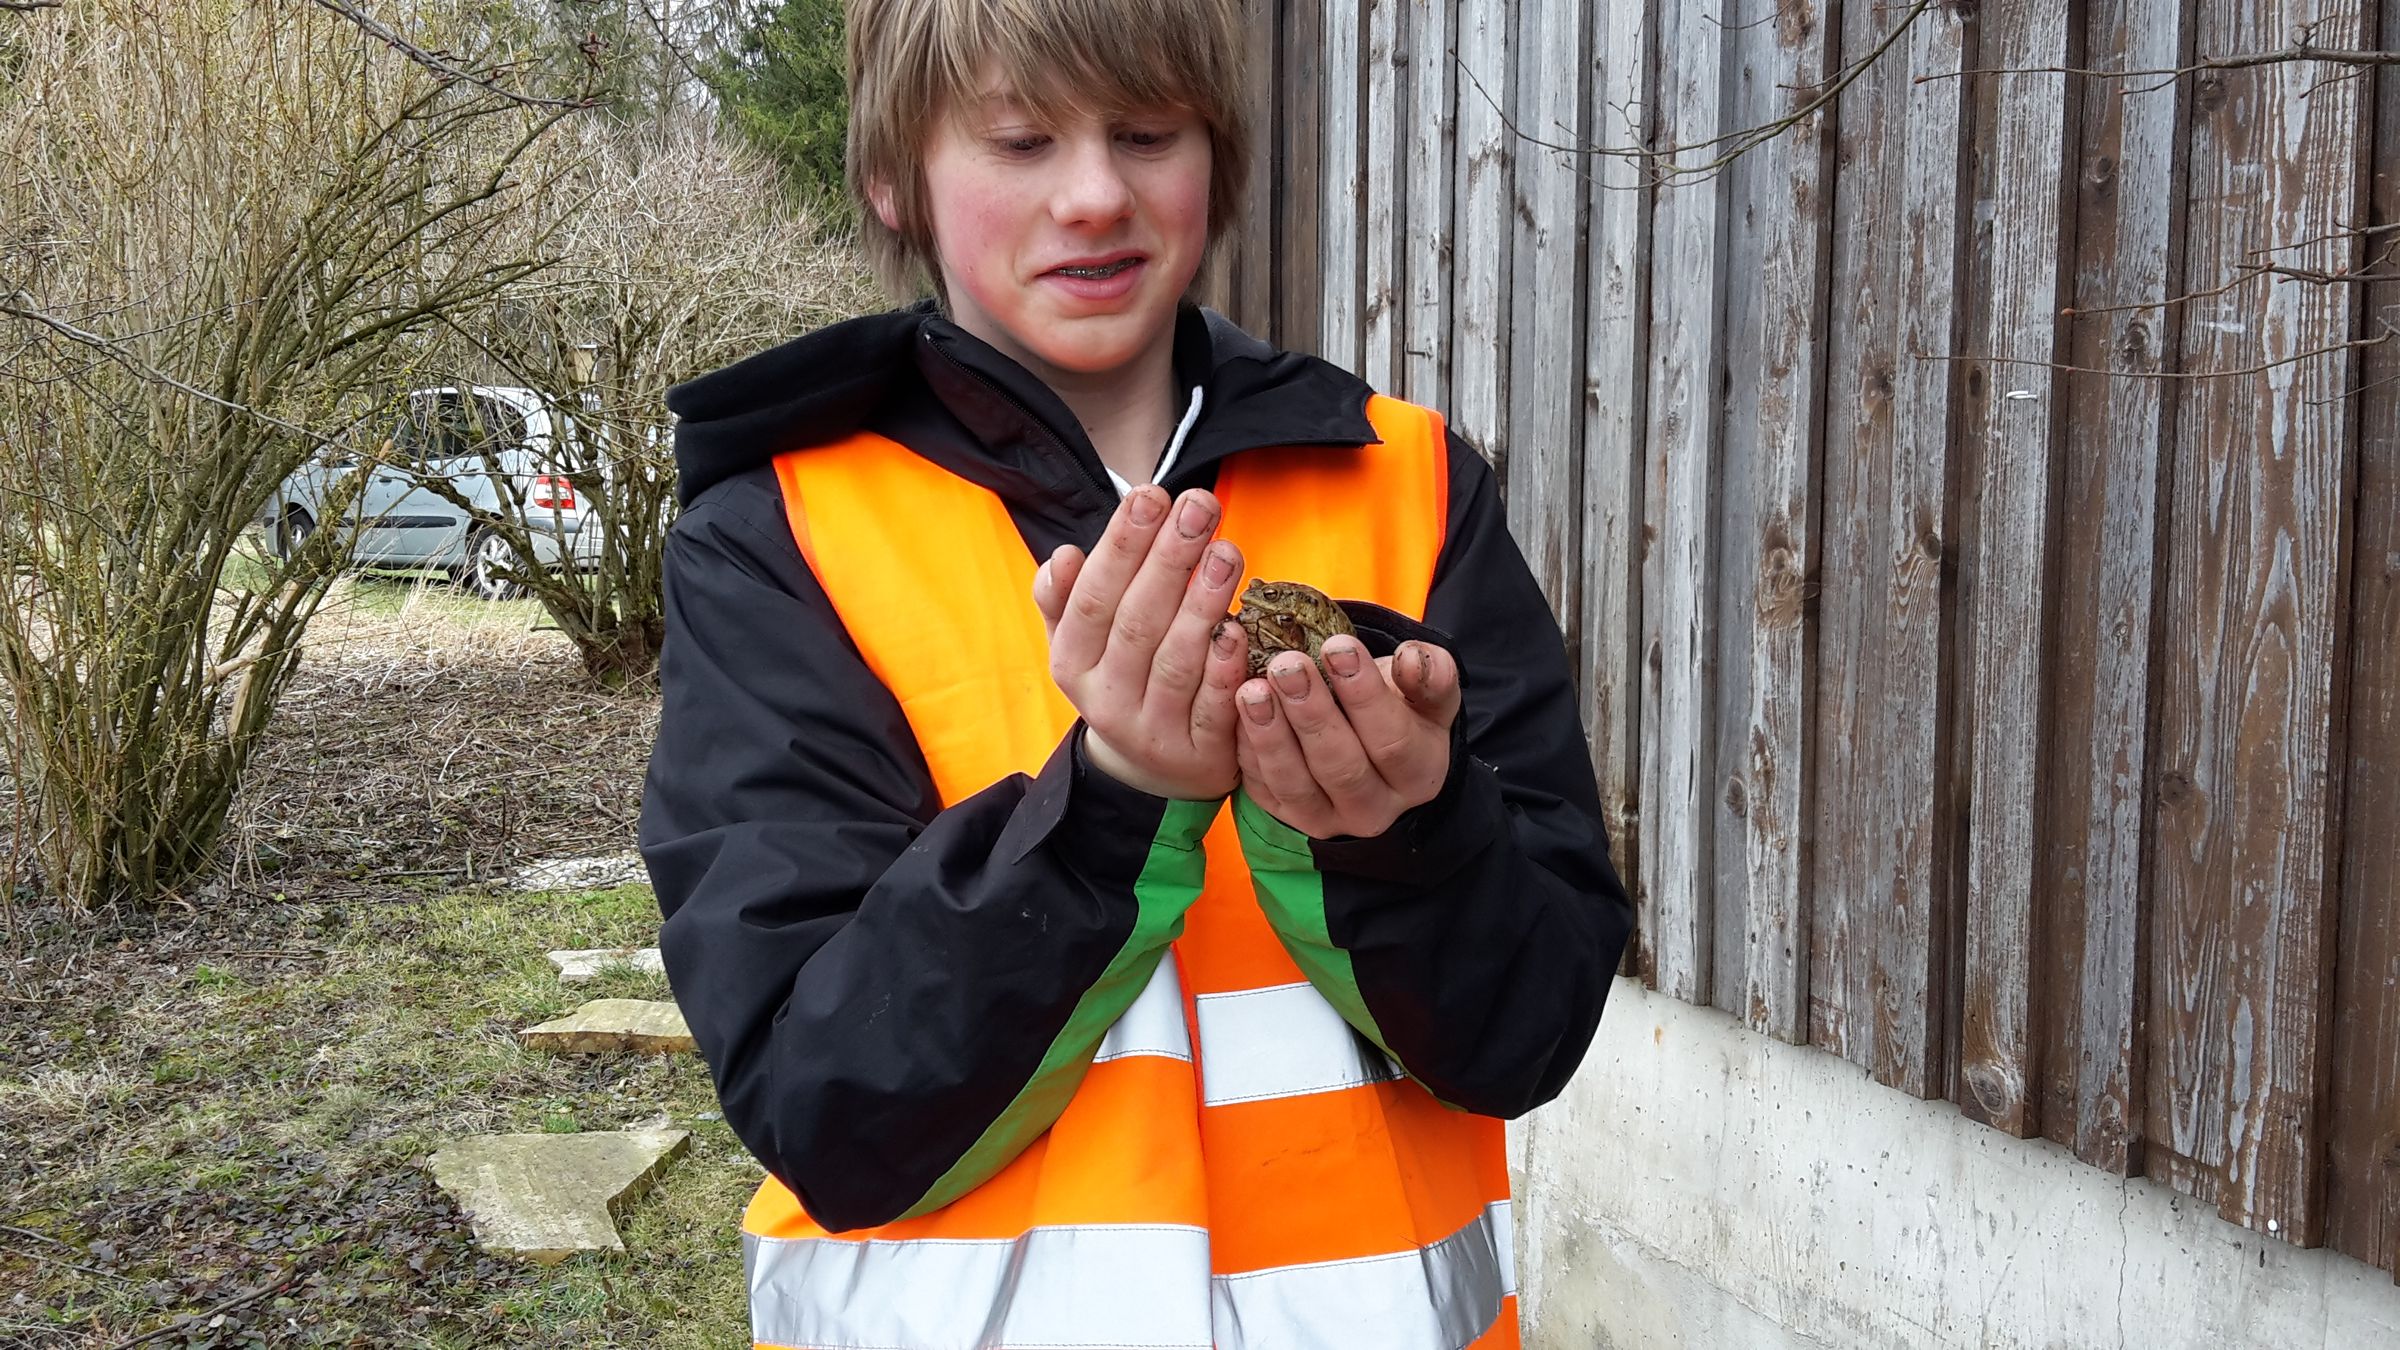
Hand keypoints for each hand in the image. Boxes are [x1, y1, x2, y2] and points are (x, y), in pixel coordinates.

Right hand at [1033, 485, 1251, 799]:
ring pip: (1176, 662)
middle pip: (1136, 622)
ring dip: (1202, 604)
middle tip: (1200, 506)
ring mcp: (1153, 731)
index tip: (1151, 495)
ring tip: (1227, 552)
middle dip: (1168, 559)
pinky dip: (1225, 669)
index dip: (1122, 546)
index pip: (1093, 598)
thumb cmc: (1124, 678)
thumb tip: (1062, 556)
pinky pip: (1213, 708)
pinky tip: (1240, 629)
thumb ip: (1066, 599)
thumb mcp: (1082, 644)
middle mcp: (1106, 699)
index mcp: (1072, 662)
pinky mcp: (1199, 754)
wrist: (1152, 772)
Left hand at [1234, 635, 1461, 837]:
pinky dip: (1247, 750)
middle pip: (1340, 767)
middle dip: (1311, 713)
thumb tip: (1411, 659)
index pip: (1392, 741)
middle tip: (1286, 665)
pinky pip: (1262, 788)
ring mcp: (1326, 818)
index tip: (1337, 647)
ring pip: (1294, 784)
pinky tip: (1236, 712)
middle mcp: (1374, 808)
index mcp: (1416, 776)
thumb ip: (1430, 674)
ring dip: (1270, 734)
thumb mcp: (1426, 691)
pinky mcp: (1285, 815)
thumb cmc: (1400, 708)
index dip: (1364, 694)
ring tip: (1251, 688)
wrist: (1369, 745)